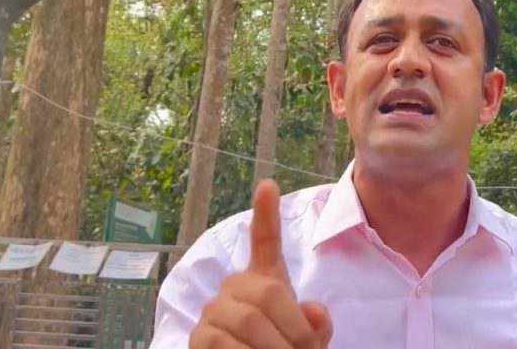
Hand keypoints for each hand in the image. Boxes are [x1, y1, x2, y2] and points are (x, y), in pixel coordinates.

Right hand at [190, 180, 332, 347]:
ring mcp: (214, 309)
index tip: (268, 185)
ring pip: (250, 321)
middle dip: (295, 330)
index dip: (266, 214)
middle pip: (270, 293)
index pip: (265, 241)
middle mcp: (236, 287)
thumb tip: (313, 310)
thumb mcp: (309, 339)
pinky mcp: (198, 336)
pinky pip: (224, 343)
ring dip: (275, 348)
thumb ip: (317, 324)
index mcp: (265, 280)